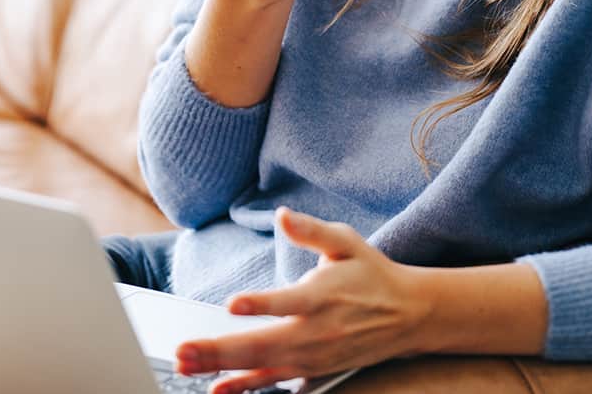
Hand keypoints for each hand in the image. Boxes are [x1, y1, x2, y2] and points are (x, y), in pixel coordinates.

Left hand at [174, 208, 430, 392]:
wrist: (408, 315)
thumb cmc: (371, 273)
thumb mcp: (347, 242)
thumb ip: (312, 230)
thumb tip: (283, 215)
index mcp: (323, 295)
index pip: (289, 302)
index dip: (261, 304)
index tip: (232, 303)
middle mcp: (317, 331)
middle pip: (265, 343)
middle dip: (220, 349)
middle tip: (183, 350)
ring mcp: (314, 356)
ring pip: (263, 367)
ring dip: (222, 369)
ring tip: (187, 366)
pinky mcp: (313, 370)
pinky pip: (274, 382)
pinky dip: (246, 387)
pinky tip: (218, 390)